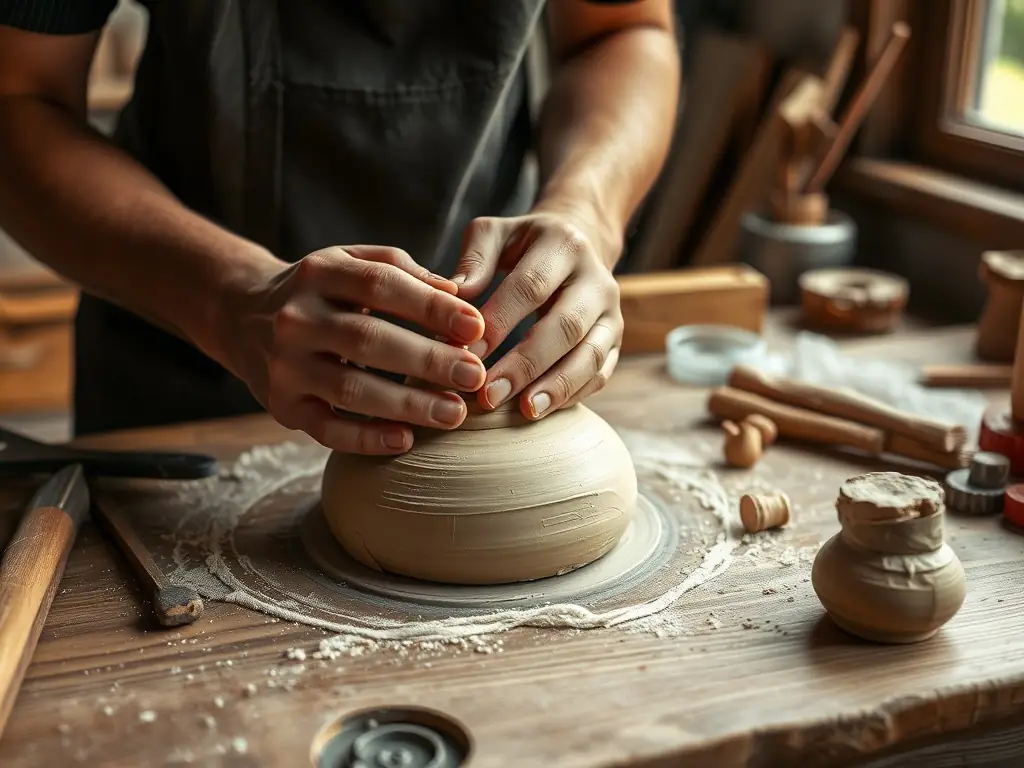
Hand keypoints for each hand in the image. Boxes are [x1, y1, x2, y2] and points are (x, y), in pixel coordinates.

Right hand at [228, 245, 486, 453]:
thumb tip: (457, 292)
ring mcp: (284, 364)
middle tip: (474, 376)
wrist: (240, 315)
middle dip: (428, 360)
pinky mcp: (281, 405)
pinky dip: (366, 438)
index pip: (381, 284)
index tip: (476, 327)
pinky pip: (327, 428)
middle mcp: (296, 318)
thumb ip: (402, 270)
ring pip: (350, 388)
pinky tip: (406, 440)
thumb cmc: (320, 290)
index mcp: (319, 272)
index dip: (431, 306)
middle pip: (369, 340)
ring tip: (454, 414)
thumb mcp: (351, 262)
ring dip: (407, 404)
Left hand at [452, 209, 622, 418]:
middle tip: (489, 395)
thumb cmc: (522, 245)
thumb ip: (474, 260)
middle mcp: (597, 279)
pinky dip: (573, 394)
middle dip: (526, 364)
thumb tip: (452, 294)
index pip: (531, 286)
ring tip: (524, 412)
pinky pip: (601, 373)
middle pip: (565, 326)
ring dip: (556, 386)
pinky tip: (542, 410)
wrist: (576, 245)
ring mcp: (612, 312)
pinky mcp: (616, 340)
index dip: (500, 322)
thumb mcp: (495, 234)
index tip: (467, 354)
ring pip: (591, 354)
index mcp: (564, 244)